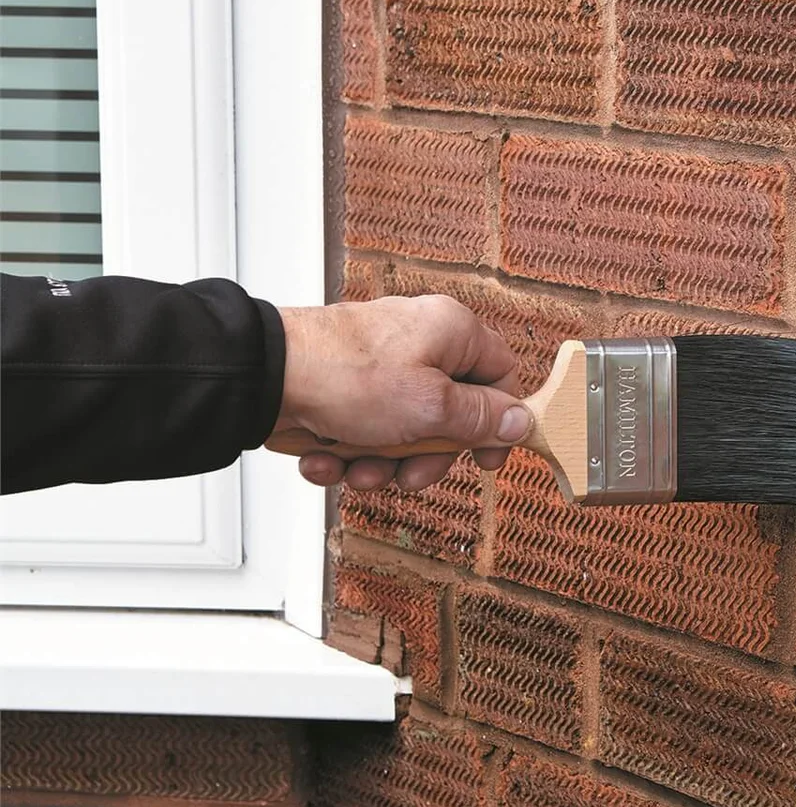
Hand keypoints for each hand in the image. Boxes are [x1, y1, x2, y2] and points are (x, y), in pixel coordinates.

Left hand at [272, 295, 531, 491]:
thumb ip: (481, 418)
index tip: (487, 459)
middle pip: (450, 413)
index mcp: (451, 332)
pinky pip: (365, 429)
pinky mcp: (346, 387)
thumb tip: (522, 421)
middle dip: (425, 455)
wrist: (263, 377)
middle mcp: (419, 342)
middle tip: (408, 474)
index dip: (499, 422)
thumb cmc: (346, 377)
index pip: (501, 374)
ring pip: (404, 430)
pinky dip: (347, 452)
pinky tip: (324, 456)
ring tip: (355, 467)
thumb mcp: (431, 408)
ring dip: (381, 462)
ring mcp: (380, 365)